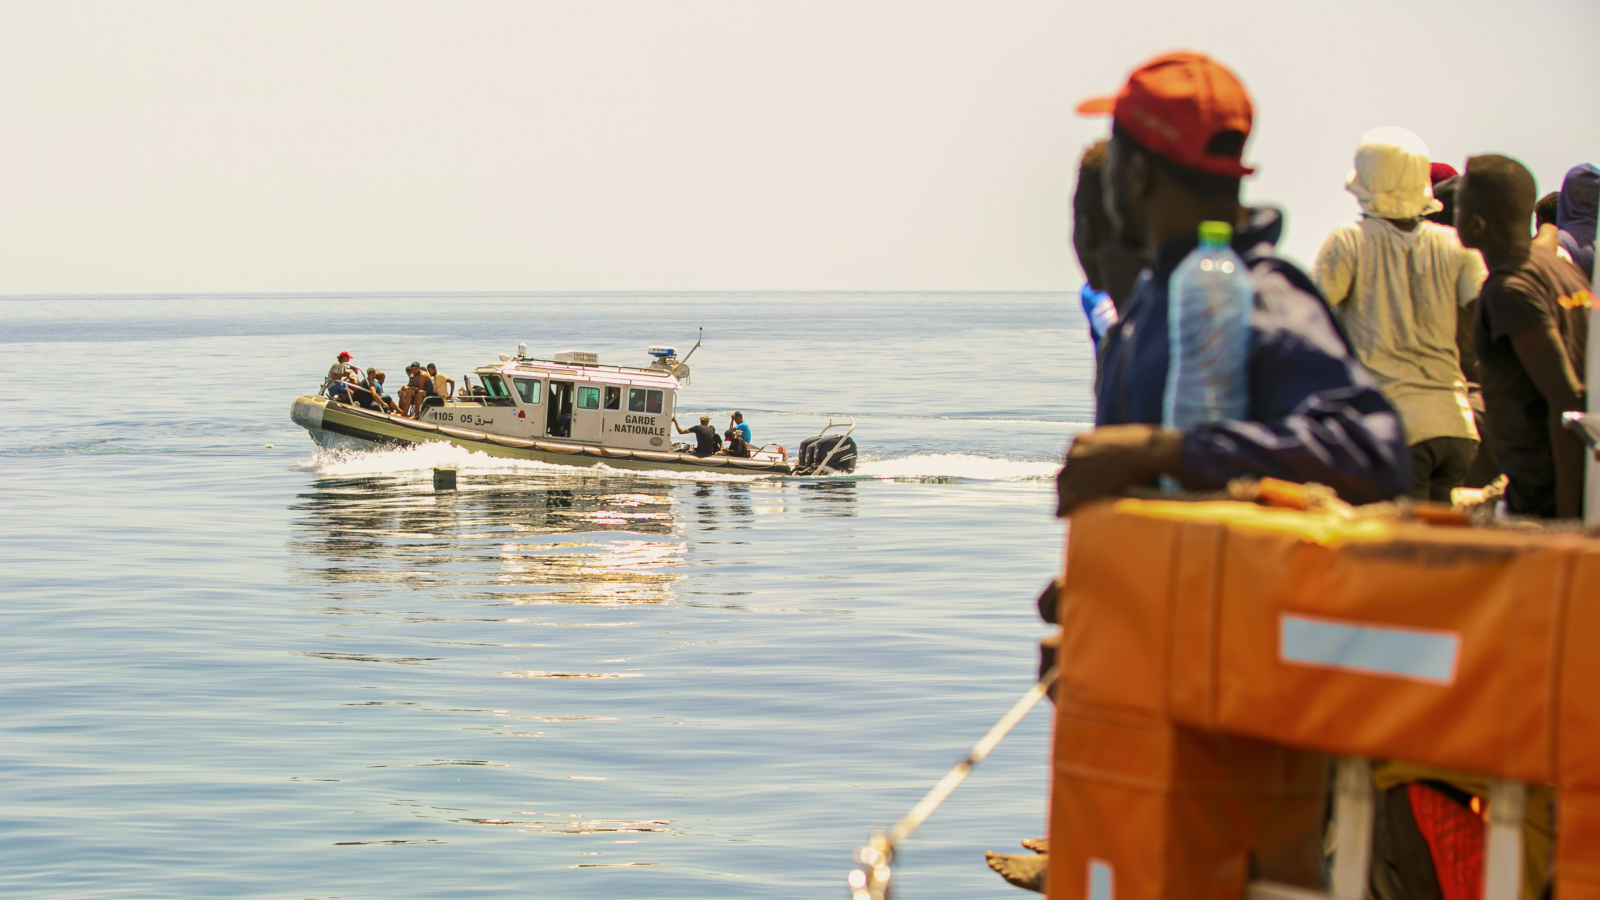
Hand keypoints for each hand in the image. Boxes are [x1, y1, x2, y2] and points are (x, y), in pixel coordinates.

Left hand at [1055, 424, 1183, 516]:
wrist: (1152, 450)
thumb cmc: (1147, 446)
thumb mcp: (1122, 440)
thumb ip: (1113, 448)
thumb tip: (1122, 456)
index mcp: (1083, 440)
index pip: (1070, 460)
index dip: (1072, 475)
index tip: (1076, 483)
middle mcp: (1075, 452)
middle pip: (1064, 475)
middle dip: (1066, 488)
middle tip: (1069, 499)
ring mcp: (1078, 469)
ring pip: (1065, 488)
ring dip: (1065, 500)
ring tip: (1066, 511)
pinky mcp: (1085, 486)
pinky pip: (1070, 500)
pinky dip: (1064, 509)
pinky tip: (1063, 515)